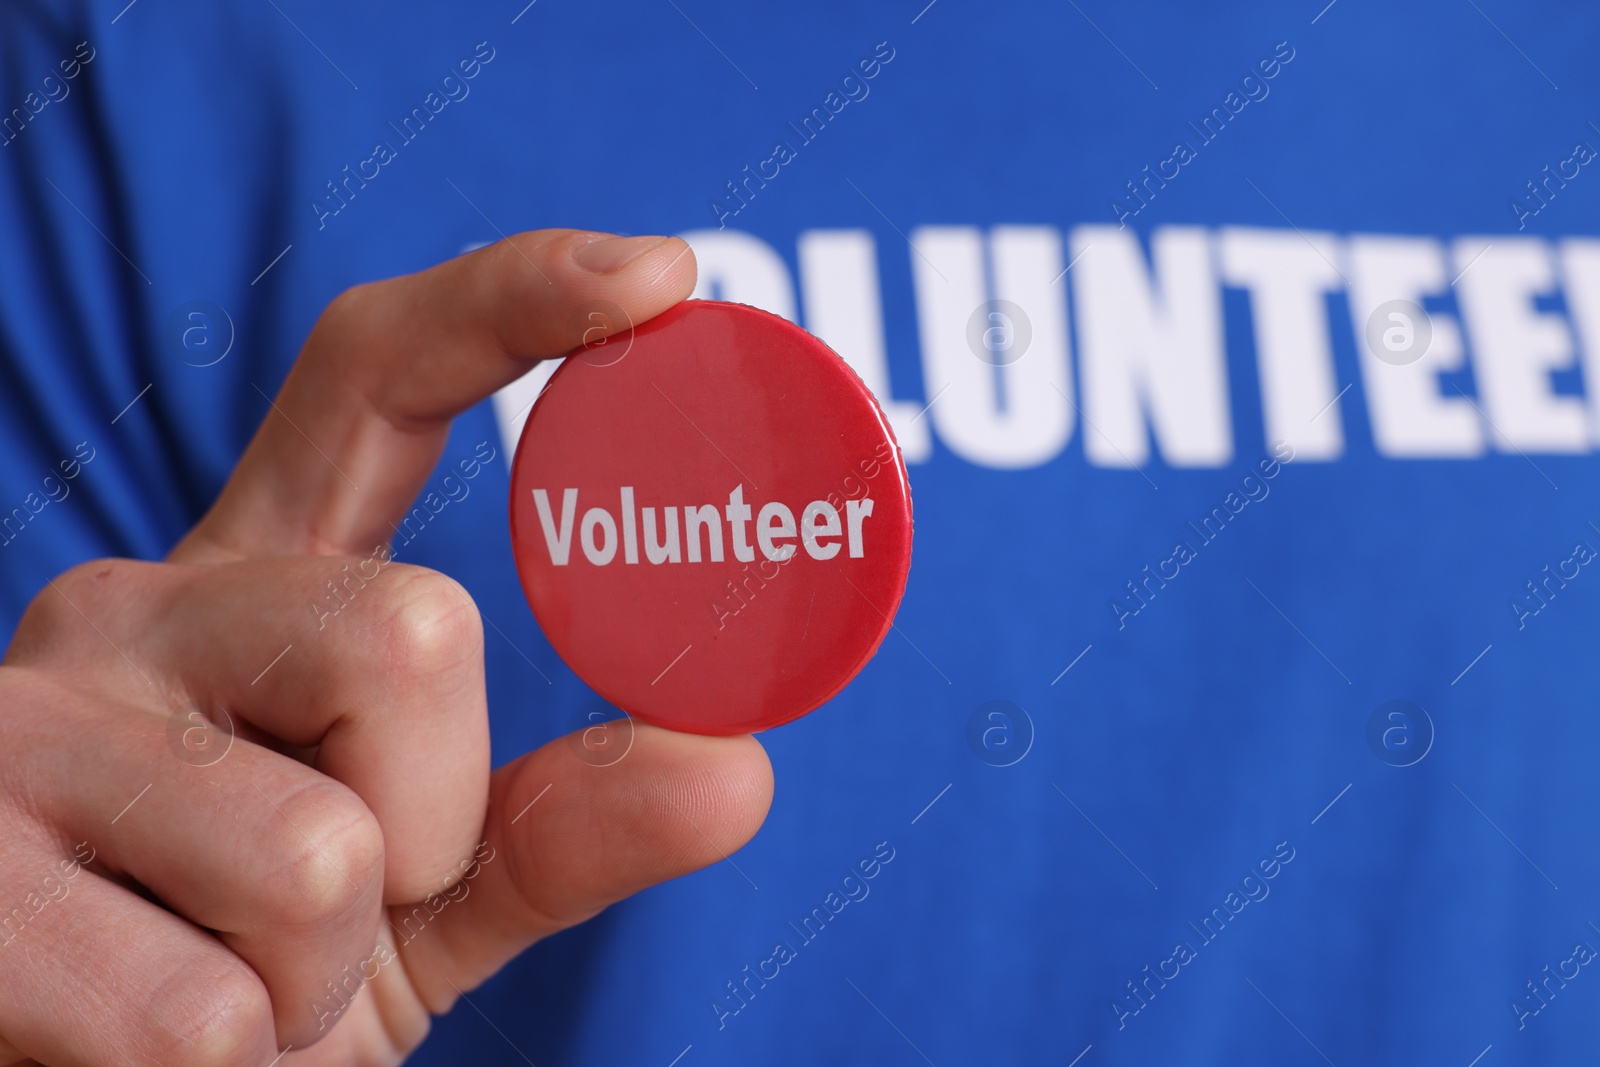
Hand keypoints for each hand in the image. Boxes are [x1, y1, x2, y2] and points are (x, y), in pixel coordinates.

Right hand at [0, 231, 773, 1065]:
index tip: (660, 272)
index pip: (375, 379)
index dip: (519, 301)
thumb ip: (561, 825)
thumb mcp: (420, 894)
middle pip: (413, 631)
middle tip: (350, 898)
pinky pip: (206, 1010)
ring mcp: (18, 734)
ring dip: (319, 978)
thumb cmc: (248, 975)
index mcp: (251, 591)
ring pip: (325, 853)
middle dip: (432, 818)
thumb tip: (738, 770)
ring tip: (226, 989)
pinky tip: (134, 1053)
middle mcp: (125, 614)